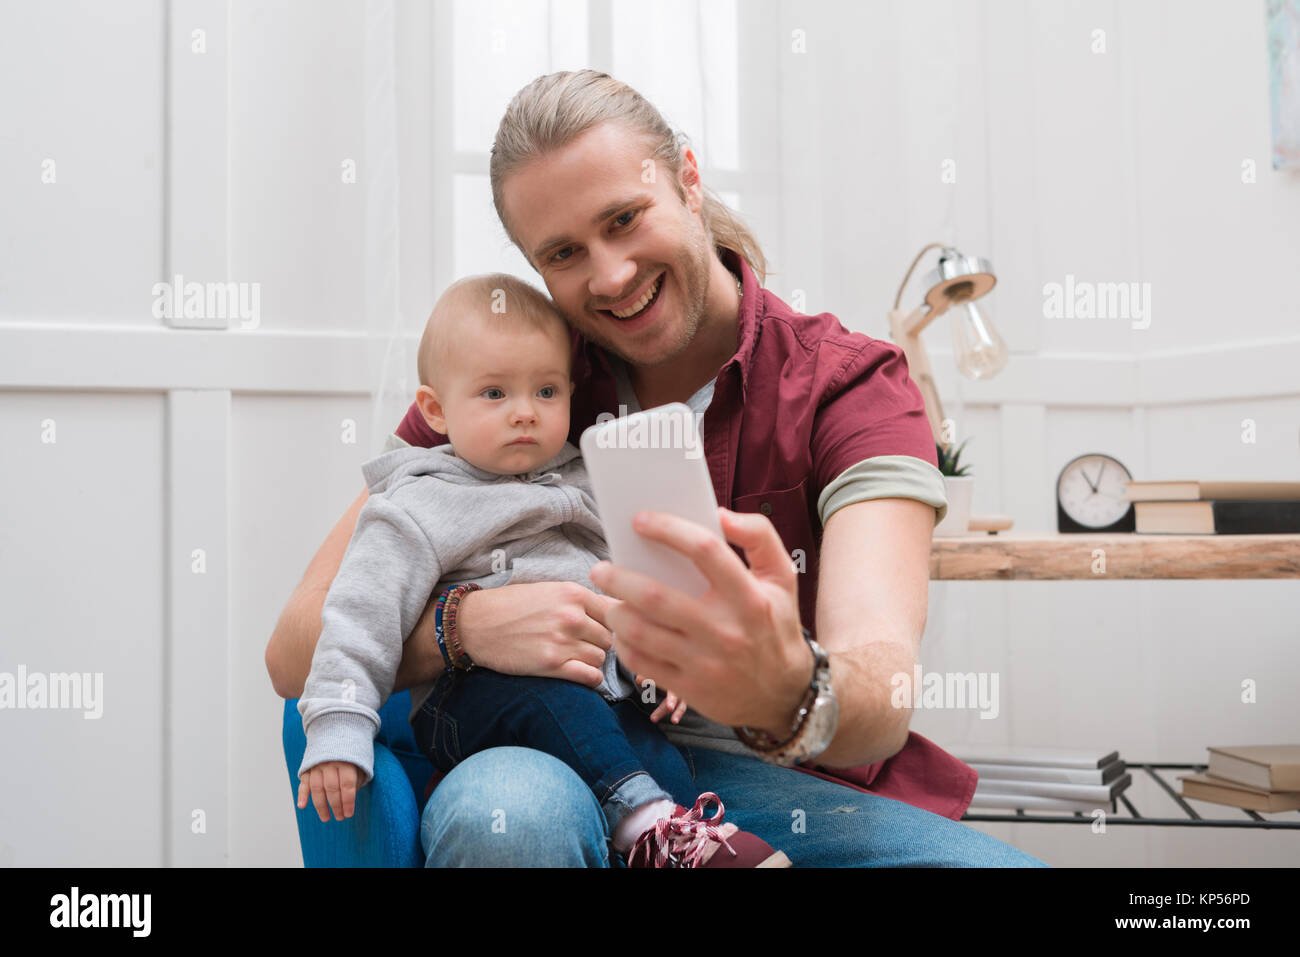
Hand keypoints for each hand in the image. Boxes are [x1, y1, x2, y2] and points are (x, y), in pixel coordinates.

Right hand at [297, 760, 362, 821]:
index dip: (348, 801)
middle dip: (336, 806)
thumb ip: (357, 780)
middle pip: (332, 788)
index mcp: (346, 761)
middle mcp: (330, 762)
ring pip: (317, 788)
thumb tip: (350, 799)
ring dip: (320, 806)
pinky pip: (303, 782)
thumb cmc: (352, 754)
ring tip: (326, 818)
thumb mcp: (360, 763)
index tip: (349, 814)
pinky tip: (302, 806)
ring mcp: (317, 765)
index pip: (347, 784)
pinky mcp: (307, 768)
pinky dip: (302, 794)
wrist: (336, 735)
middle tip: (340, 818)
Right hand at [455, 581, 617, 687]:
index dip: (612, 622)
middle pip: (610, 637)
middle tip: (584, 644)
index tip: (605, 629)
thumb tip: (616, 608)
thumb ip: (581, 599)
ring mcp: (562, 641)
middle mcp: (571, 616)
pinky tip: (582, 674)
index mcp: (573, 593)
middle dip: (600, 642)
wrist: (476, 624)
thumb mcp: (549, 590)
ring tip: (576, 657)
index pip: (615, 611)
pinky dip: (590, 678)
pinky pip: (590, 677)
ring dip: (593, 660)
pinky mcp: (551, 665)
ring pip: (601, 657)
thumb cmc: (511, 605)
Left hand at [590, 507, 808, 733]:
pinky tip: (622, 630)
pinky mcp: (689, 687)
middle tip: (601, 568)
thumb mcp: (782, 578)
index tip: (640, 520)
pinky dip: (623, 643)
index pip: (705, 551)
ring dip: (614, 611)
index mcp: (749, 597)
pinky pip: (641, 661)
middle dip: (618, 578)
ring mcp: (704, 662)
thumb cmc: (776, 624)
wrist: (785, 694)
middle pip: (655, 596)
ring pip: (640, 631)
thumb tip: (720, 514)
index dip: (669, 530)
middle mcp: (725, 629)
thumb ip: (759, 536)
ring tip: (609, 599)